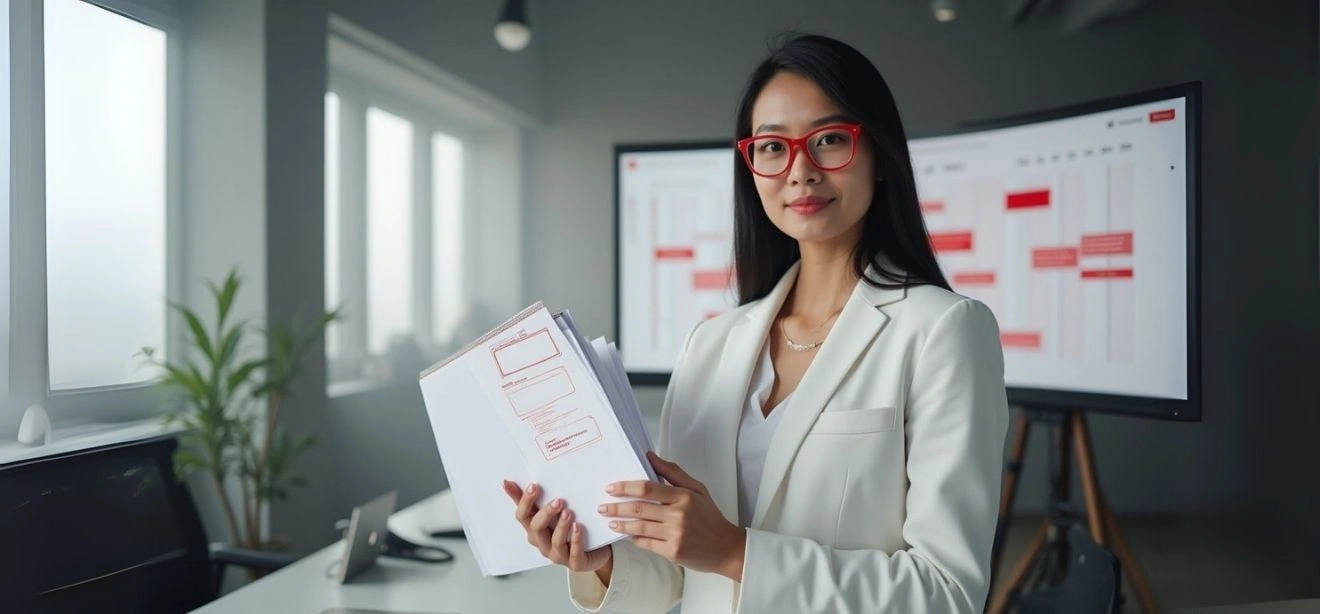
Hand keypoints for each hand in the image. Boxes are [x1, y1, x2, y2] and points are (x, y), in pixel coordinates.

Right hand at [502, 480, 613, 577]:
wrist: (596, 550)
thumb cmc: (570, 528)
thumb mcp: (551, 511)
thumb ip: (529, 498)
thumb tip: (507, 482)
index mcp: (534, 529)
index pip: (522, 516)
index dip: (525, 501)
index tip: (533, 485)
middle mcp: (543, 543)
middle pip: (536, 529)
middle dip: (545, 514)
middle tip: (558, 500)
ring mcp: (558, 555)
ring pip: (555, 542)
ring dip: (561, 527)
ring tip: (568, 512)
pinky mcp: (576, 563)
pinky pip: (574, 554)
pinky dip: (576, 540)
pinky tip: (578, 527)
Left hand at [600, 451, 746, 580]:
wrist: (726, 548)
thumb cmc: (710, 517)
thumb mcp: (697, 489)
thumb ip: (673, 473)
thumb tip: (650, 456)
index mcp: (683, 496)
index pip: (647, 488)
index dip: (625, 487)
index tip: (610, 488)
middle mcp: (678, 515)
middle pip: (639, 508)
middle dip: (616, 507)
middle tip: (602, 506)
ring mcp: (675, 535)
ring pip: (639, 527)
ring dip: (620, 523)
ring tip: (609, 520)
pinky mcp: (673, 552)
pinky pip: (646, 544)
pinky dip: (634, 538)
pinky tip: (627, 534)